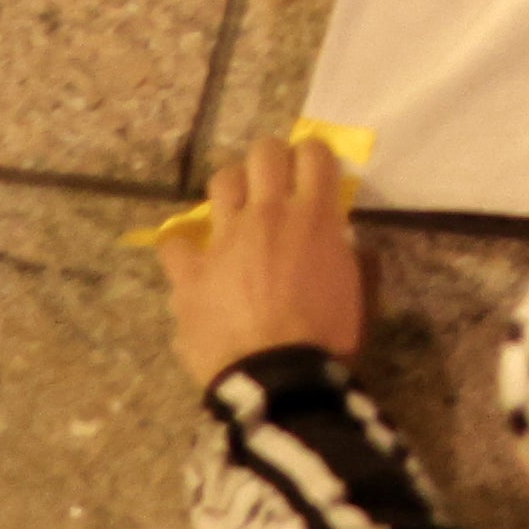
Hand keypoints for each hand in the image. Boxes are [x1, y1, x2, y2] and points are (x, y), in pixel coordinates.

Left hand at [159, 131, 368, 386]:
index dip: (313, 154)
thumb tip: (336, 235)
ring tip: (237, 210)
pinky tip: (191, 257)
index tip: (312, 170)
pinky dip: (183, 247)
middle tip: (275, 181)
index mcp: (313, 216)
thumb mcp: (354, 288)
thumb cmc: (325, 336)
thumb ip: (344, 252)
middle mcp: (268, 214)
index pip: (314, 153)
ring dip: (233, 189)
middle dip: (272, 158)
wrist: (277, 376)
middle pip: (264, 152)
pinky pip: (174, 242)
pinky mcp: (191, 271)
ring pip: (222, 181)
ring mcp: (225, 239)